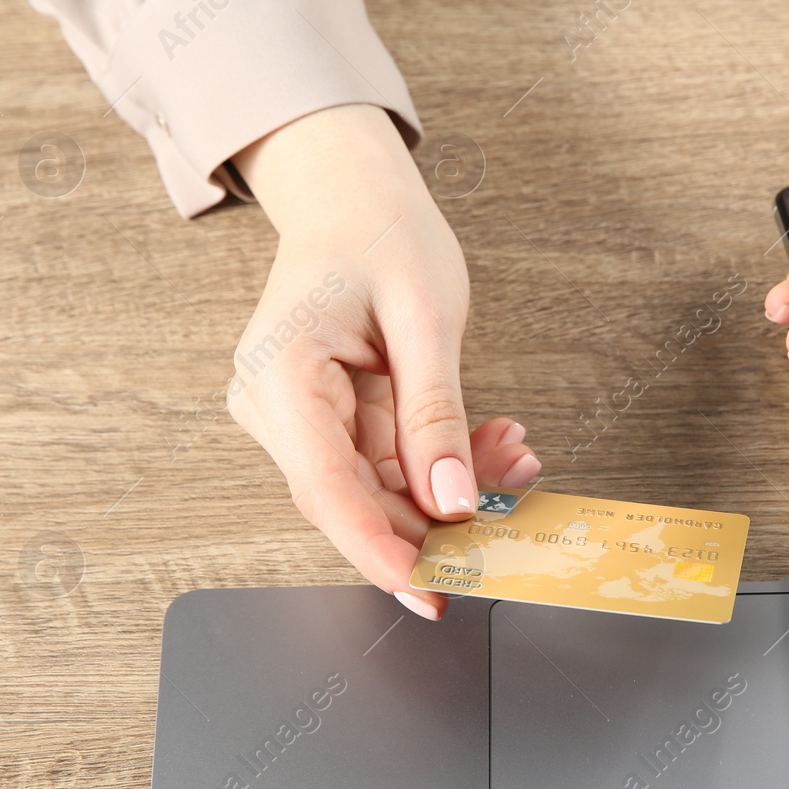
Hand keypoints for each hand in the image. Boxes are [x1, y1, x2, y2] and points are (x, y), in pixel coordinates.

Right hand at [226, 104, 539, 619]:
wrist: (352, 197)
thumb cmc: (380, 233)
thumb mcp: (426, 317)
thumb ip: (436, 414)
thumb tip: (452, 502)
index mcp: (280, 374)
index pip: (328, 491)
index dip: (383, 551)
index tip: (434, 591)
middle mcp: (274, 407)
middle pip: (353, 501)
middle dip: (437, 520)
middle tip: (512, 515)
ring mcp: (295, 418)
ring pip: (375, 491)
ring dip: (448, 491)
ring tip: (514, 461)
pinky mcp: (324, 422)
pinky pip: (383, 467)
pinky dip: (439, 466)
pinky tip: (491, 447)